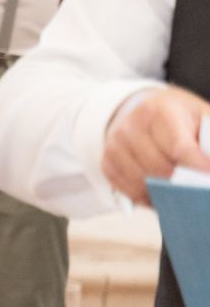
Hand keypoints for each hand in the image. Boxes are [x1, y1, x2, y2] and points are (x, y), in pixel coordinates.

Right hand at [103, 85, 209, 206]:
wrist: (144, 109)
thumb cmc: (179, 117)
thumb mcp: (201, 117)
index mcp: (160, 111)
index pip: (181, 149)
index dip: (198, 168)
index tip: (209, 179)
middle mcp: (132, 126)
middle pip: (161, 169)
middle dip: (183, 185)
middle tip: (198, 191)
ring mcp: (115, 145)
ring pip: (143, 183)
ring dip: (164, 194)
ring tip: (182, 195)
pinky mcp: (107, 162)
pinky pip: (128, 190)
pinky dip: (147, 198)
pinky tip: (161, 195)